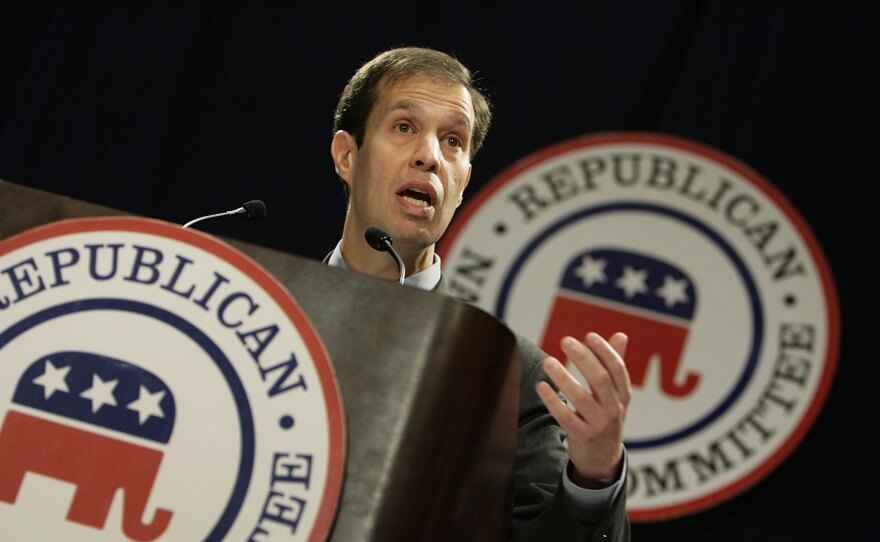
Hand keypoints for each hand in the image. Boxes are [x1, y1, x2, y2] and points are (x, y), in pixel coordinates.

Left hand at [536, 332, 630, 487]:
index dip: (604, 351)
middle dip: (583, 358)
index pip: (617, 369)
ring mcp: (598, 424)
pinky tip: (541, 386)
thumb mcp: (616, 394)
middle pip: (600, 380)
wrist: (602, 459)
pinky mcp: (581, 436)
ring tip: (547, 361)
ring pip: (581, 398)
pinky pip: (565, 417)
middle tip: (565, 340)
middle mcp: (614, 409)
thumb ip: (615, 365)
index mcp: (623, 395)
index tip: (588, 335)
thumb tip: (621, 335)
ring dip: (563, 378)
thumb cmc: (606, 417)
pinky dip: (552, 401)